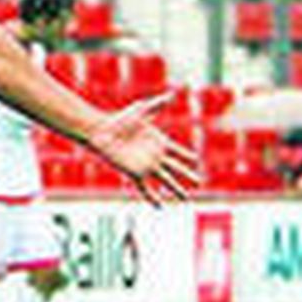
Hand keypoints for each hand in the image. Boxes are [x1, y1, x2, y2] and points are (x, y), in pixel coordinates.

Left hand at [85, 92, 201, 205]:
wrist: (103, 132)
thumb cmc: (120, 119)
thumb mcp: (142, 110)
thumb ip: (157, 105)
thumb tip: (171, 95)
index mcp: (157, 141)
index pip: (177, 150)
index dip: (186, 155)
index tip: (195, 160)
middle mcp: (154, 155)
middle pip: (175, 168)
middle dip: (187, 175)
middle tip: (199, 182)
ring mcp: (146, 165)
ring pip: (166, 180)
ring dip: (176, 189)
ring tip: (185, 199)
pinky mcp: (136, 173)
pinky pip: (146, 189)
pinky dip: (153, 198)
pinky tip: (160, 207)